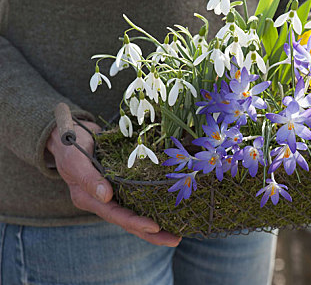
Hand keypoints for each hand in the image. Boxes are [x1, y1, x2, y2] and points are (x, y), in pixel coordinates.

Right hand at [46, 120, 180, 246]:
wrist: (70, 133)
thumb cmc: (70, 147)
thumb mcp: (75, 161)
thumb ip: (89, 178)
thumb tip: (106, 196)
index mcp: (91, 200)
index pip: (116, 215)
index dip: (136, 222)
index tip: (155, 227)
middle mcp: (104, 200)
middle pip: (130, 221)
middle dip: (152, 233)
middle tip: (175, 240)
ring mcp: (115, 192)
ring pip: (138, 212)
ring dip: (158, 223)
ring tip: (178, 233)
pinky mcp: (125, 182)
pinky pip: (141, 196)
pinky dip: (155, 203)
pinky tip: (172, 209)